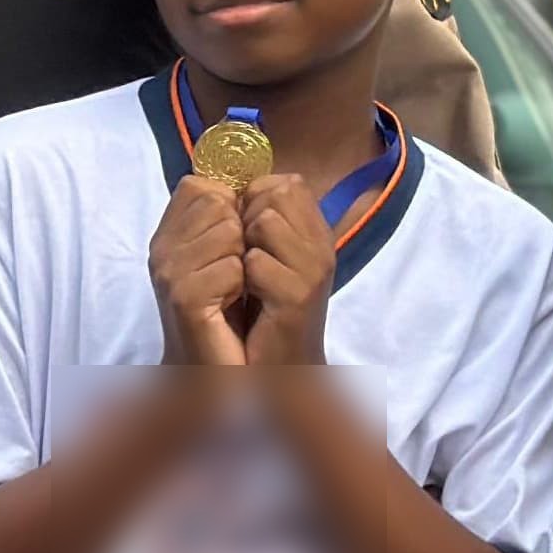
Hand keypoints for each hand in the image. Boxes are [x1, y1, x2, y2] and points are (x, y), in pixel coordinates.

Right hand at [149, 181, 248, 366]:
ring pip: (229, 231)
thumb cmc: (227, 314)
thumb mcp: (223, 258)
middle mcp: (161, 248)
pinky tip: (231, 306)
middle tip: (235, 273)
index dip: (230, 206)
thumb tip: (256, 180)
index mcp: (168, 234)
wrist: (212, 372)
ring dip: (244, 261)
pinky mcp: (184, 297)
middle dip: (241, 234)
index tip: (235, 243)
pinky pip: (233, 267)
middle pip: (219, 204)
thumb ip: (225, 219)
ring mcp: (168, 272)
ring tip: (234, 290)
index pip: (200, 185)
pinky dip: (243, 287)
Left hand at [238, 175, 333, 365]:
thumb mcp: (269, 257)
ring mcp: (314, 268)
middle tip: (245, 258)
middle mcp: (322, 244)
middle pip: (274, 193)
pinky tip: (247, 299)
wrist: (283, 370)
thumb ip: (260, 220)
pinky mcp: (298, 295)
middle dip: (246, 218)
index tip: (245, 235)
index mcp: (317, 231)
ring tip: (246, 278)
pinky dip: (240, 278)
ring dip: (242, 247)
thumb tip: (231, 184)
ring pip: (263, 220)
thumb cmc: (265, 310)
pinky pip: (254, 262)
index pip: (285, 182)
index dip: (253, 200)